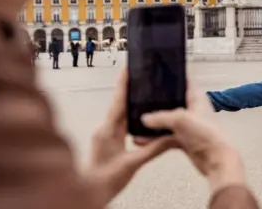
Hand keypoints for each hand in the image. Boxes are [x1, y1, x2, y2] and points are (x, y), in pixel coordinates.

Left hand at [85, 70, 175, 206]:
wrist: (90, 192)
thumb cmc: (105, 180)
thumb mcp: (133, 163)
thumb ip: (153, 149)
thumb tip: (171, 137)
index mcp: (107, 130)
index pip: (117, 101)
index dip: (123, 84)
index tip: (128, 69)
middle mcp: (104, 129)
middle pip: (119, 104)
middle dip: (129, 89)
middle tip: (139, 74)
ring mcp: (104, 134)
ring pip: (119, 113)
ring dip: (129, 101)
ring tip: (140, 89)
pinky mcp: (106, 140)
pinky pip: (119, 122)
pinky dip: (128, 115)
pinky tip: (137, 114)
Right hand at [139, 84, 245, 193]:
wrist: (216, 160)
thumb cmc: (207, 135)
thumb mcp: (180, 120)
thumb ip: (160, 117)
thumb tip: (144, 118)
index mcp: (196, 97)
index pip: (184, 79)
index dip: (172, 74)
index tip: (156, 71)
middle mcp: (192, 108)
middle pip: (172, 100)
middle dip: (157, 100)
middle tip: (138, 96)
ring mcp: (188, 124)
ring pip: (167, 119)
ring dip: (153, 122)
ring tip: (135, 120)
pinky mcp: (184, 139)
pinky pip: (166, 136)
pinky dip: (155, 138)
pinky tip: (141, 140)